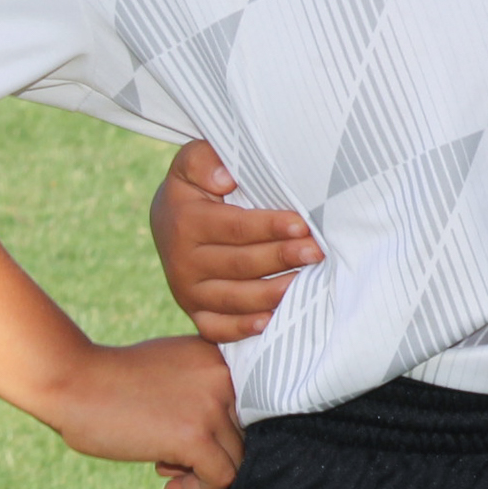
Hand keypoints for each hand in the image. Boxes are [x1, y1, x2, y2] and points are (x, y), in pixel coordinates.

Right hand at [41, 335, 245, 488]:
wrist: (73, 382)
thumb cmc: (113, 380)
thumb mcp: (171, 369)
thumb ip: (202, 390)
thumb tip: (226, 438)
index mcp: (217, 355)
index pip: (248, 405)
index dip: (219, 430)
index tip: (187, 438)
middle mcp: (222, 375)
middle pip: (243, 433)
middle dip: (209, 452)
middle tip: (170, 458)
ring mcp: (211, 404)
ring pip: (236, 458)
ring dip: (201, 472)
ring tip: (164, 468)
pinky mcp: (196, 436)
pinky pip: (221, 478)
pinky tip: (169, 488)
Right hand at [149, 139, 319, 342]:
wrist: (169, 218)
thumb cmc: (196, 185)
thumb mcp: (191, 161)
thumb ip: (203, 159)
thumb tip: (225, 178)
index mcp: (184, 222)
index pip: (235, 227)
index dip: (270, 227)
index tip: (301, 224)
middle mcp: (182, 261)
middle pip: (240, 264)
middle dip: (283, 258)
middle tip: (318, 252)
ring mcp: (187, 291)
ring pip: (234, 299)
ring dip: (273, 294)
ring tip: (307, 283)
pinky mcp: (194, 312)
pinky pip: (217, 328)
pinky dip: (243, 329)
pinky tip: (271, 321)